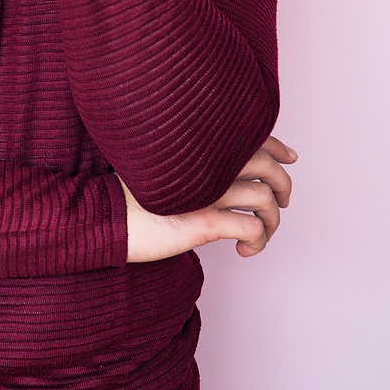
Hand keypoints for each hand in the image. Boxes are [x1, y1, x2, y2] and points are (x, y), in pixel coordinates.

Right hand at [124, 136, 297, 262]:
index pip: (250, 138)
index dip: (276, 147)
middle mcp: (205, 164)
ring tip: (262, 233)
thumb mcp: (156, 168)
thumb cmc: (122, 198)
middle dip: (283, 185)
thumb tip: (214, 174)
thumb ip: (188, 166)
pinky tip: (245, 251)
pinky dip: (259, 241)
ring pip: (265, 199)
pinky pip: (252, 228)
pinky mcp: (206, 221)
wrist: (99, 217)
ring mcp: (207, 192)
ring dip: (273, 220)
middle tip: (283, 200)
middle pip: (267, 166)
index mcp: (195, 148)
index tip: (290, 157)